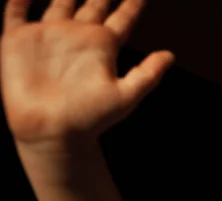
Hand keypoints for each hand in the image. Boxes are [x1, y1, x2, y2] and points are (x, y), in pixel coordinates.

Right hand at [1, 0, 173, 148]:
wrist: (52, 132)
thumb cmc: (91, 118)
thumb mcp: (126, 96)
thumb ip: (148, 74)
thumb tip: (171, 55)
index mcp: (103, 45)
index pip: (122, 16)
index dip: (133, 2)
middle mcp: (77, 36)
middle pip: (93, 2)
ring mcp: (49, 35)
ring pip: (59, 0)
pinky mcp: (19, 41)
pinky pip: (16, 11)